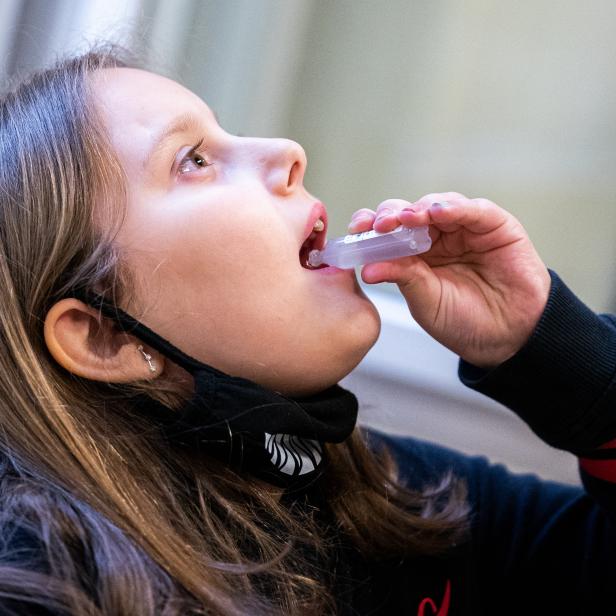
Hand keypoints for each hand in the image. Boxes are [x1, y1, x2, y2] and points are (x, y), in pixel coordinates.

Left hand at [348, 193, 551, 368]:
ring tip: (405, 219)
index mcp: (414, 254)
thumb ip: (402, 278)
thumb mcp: (425, 300)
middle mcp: (437, 236)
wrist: (508, 337)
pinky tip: (438, 212)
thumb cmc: (464, 320)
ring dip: (419, 208)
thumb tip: (365, 268)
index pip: (388, 231)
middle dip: (391, 215)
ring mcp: (464, 228)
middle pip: (408, 212)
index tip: (356, 229)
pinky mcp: (495, 225)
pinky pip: (473, 210)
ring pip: (437, 205)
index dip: (371, 226)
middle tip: (379, 224)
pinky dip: (455, 208)